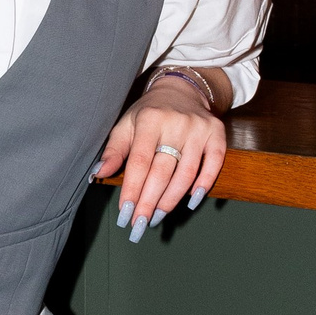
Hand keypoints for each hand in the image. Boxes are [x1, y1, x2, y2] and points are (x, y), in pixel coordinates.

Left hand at [93, 93, 225, 243]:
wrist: (182, 90)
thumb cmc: (149, 113)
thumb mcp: (127, 124)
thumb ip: (114, 150)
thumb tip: (99, 173)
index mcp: (150, 119)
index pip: (140, 162)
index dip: (132, 190)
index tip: (125, 213)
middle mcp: (176, 123)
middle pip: (162, 172)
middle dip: (149, 202)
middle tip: (139, 224)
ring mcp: (199, 129)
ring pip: (186, 173)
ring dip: (171, 200)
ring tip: (157, 217)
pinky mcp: (217, 134)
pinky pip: (213, 165)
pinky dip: (203, 185)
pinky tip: (190, 202)